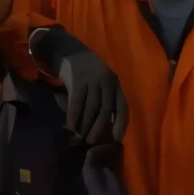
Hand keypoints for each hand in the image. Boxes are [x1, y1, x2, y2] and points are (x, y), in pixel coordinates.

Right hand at [31, 26, 126, 147]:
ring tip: (80, 137)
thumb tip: (105, 127)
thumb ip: (106, 100)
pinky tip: (70, 126)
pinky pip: (76, 104)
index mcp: (115, 85)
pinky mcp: (77, 81)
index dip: (121, 124)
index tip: (116, 139)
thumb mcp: (102, 84)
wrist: (71, 53)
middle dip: (100, 128)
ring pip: (92, 109)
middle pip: (106, 110)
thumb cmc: (88, 74)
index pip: (122, 107)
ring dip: (86, 125)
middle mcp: (107, 82)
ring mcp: (92, 81)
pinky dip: (74, 117)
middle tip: (92, 141)